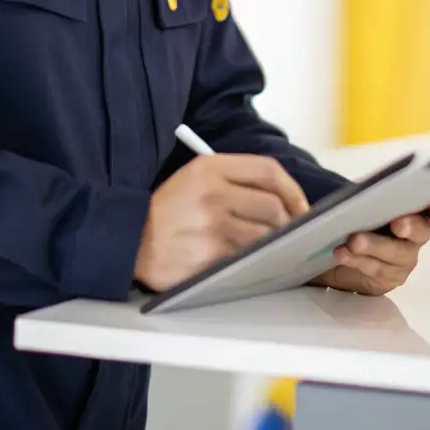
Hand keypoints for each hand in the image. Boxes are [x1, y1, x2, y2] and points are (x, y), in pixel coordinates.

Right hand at [134, 154, 308, 292]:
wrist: (129, 239)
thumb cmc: (167, 210)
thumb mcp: (194, 178)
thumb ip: (234, 179)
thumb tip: (283, 197)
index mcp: (210, 167)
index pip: (268, 170)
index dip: (292, 189)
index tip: (300, 205)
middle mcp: (212, 193)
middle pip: (273, 205)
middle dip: (289, 222)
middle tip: (292, 232)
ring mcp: (212, 225)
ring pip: (265, 235)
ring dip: (274, 244)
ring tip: (272, 248)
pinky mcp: (209, 255)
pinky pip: (248, 257)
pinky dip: (256, 261)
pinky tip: (253, 262)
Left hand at [311, 199, 429, 296]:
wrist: (345, 248)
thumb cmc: (363, 215)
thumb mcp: (368, 201)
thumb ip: (375, 194)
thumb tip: (363, 190)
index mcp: (418, 211)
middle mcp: (416, 235)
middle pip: (420, 232)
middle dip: (410, 226)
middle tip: (398, 224)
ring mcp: (404, 258)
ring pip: (395, 253)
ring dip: (374, 246)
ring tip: (354, 241)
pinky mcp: (389, 277)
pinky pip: (375, 269)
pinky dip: (357, 260)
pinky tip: (342, 253)